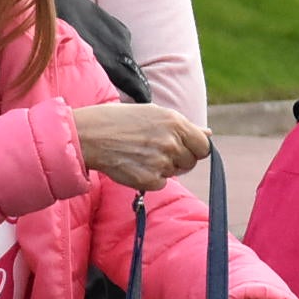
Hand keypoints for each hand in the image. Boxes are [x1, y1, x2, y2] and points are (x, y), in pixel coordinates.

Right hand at [73, 104, 210, 191]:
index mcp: (175, 123)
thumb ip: (184, 127)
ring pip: (175, 172)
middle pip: (190, 162)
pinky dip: (151, 178)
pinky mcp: (149, 179)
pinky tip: (135, 165)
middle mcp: (171, 142)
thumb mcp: (154, 114)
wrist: (90, 135)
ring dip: (163, 168)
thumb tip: (208, 132)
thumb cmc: (120, 120)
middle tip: (155, 150)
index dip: (194, 149)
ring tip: (141, 154)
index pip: (203, 146)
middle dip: (178, 159)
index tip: (182, 148)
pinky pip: (161, 183)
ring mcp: (160, 162)